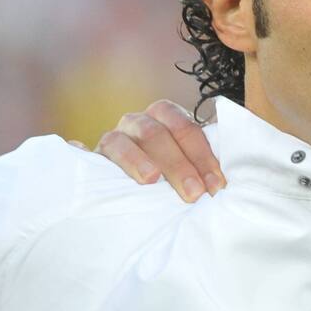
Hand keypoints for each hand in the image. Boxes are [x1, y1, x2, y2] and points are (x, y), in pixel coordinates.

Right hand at [88, 100, 225, 201]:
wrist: (135, 182)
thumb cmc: (171, 174)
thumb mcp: (190, 165)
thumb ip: (204, 165)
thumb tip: (228, 183)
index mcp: (166, 116)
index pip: (186, 129)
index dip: (203, 157)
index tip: (217, 186)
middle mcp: (138, 122)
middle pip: (157, 135)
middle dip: (178, 165)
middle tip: (194, 194)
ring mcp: (112, 139)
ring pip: (121, 141)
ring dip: (138, 160)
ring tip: (151, 180)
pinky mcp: (90, 159)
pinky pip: (81, 154)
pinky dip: (82, 155)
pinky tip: (86, 160)